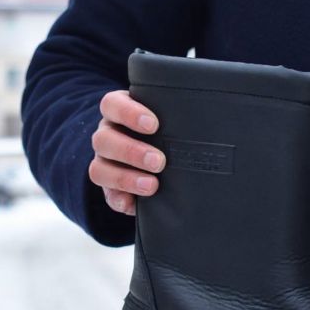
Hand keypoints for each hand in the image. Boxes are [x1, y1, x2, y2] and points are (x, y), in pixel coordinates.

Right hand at [89, 90, 164, 215]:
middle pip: (103, 140)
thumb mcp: (168, 118)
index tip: (153, 125)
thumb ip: (176, 116)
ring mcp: (104, 161)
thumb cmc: (168, 128)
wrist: (162, 153)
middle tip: (159, 162)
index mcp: (117, 112)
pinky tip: (133, 204)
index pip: (112, 105)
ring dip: (125, 178)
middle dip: (131, 151)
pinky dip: (119, 200)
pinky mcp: (108, 187)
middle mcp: (107, 135)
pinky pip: (106, 195)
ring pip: (99, 169)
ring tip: (152, 185)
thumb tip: (210, 119)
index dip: (128, 114)